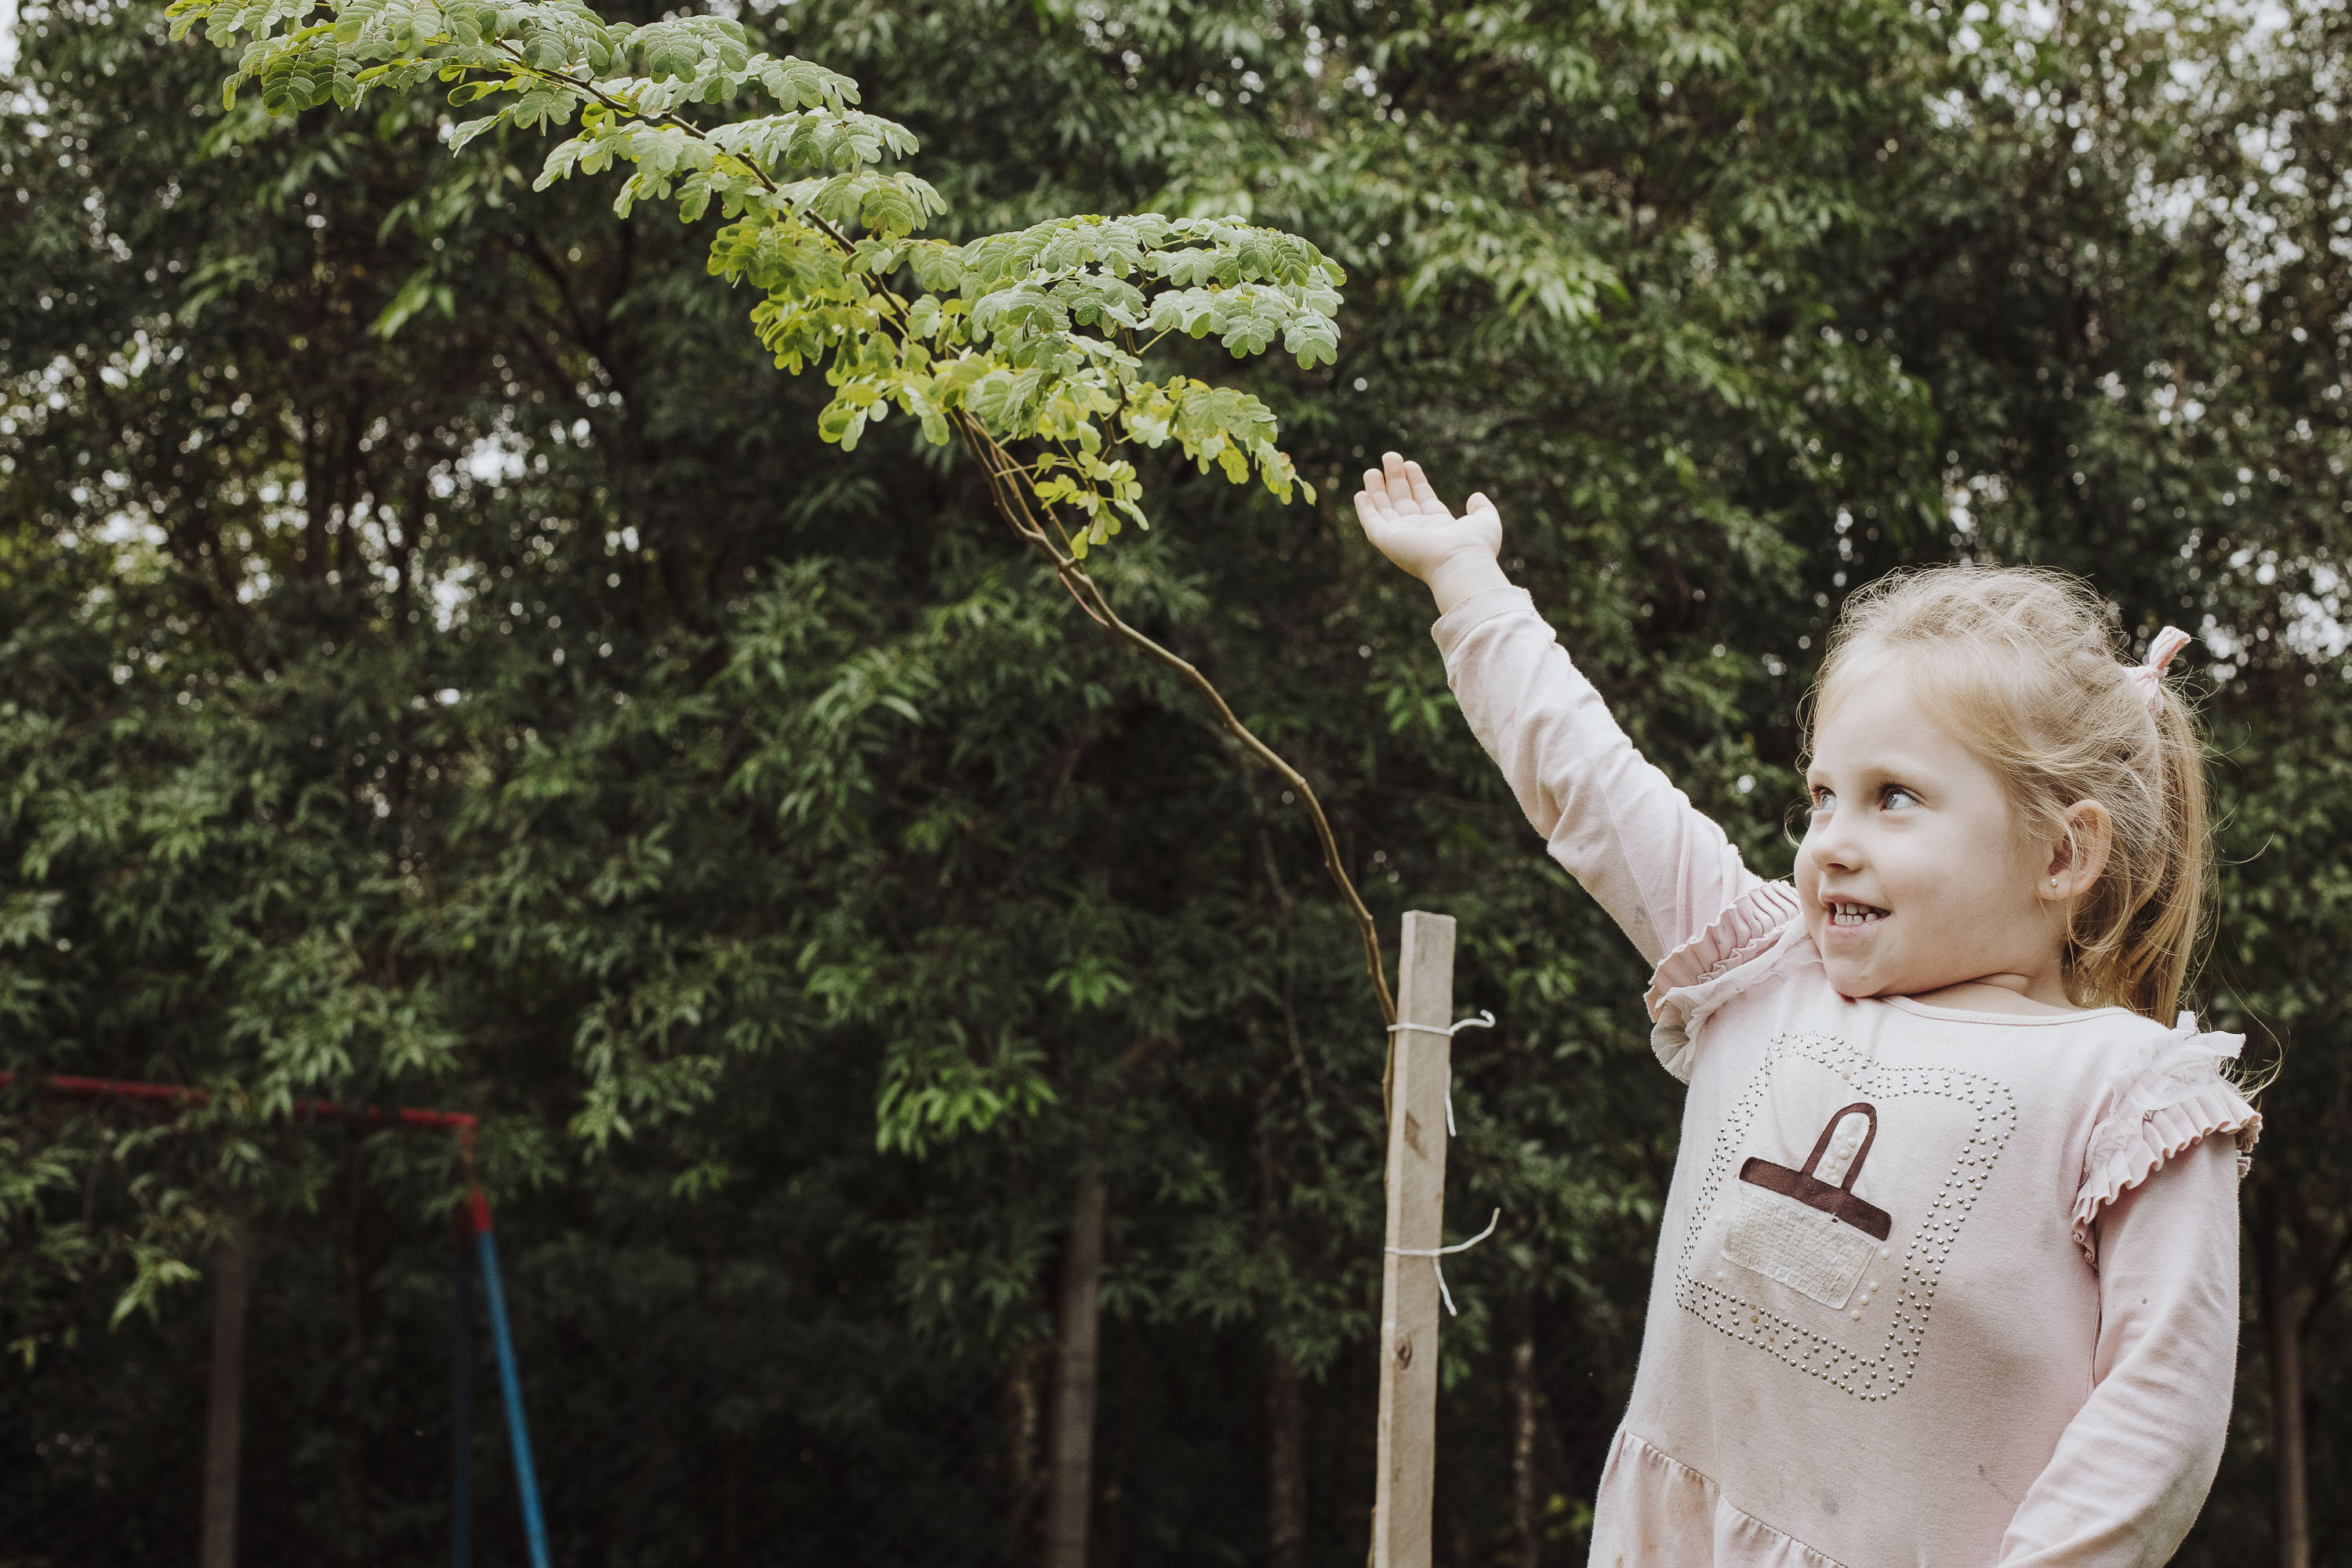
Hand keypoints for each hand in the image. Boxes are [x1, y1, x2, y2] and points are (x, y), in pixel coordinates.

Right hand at [1352, 451, 1510, 614]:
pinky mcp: (1387, 540)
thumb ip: (1482, 508)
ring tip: (1372, 470)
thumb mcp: (1485, 520)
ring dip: (1377, 490)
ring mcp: (1401, 536)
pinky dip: (1365, 509)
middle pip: (1402, 501)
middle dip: (1395, 479)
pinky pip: (1372, 523)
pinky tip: (1361, 494)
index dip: (1416, 481)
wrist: (1460, 562)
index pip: (1423, 499)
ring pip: (1385, 510)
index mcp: (1439, 527)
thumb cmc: (1475, 545)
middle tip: (1389, 456)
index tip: (1409, 464)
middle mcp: (1418, 531)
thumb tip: (1475, 496)